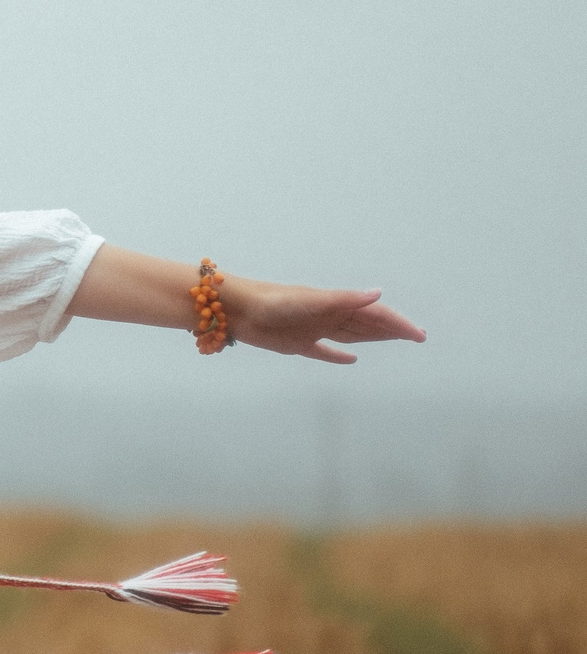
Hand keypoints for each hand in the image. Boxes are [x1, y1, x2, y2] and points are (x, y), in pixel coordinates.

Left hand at [225, 278, 426, 363]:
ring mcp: (312, 330)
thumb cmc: (271, 301)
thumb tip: (378, 294)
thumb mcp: (311, 301)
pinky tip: (351, 359)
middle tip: (418, 337)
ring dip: (374, 338)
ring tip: (395, 340)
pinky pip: (323, 352)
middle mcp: (327, 317)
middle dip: (393, 330)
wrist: (235, 309)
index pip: (375, 315)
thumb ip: (345, 299)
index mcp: (335, 305)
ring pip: (350, 335)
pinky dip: (338, 356)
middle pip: (368, 325)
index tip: (419, 335)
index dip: (398, 324)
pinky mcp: (296, 344)